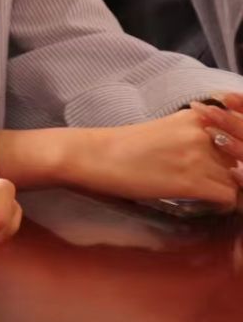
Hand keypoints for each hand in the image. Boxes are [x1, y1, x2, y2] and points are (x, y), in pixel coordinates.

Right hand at [68, 109, 242, 208]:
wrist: (94, 156)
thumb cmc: (121, 146)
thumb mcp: (164, 129)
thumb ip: (193, 135)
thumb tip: (217, 154)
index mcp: (196, 117)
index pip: (238, 131)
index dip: (235, 149)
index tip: (227, 164)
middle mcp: (204, 132)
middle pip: (240, 156)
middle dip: (235, 171)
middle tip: (218, 181)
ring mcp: (200, 156)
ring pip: (238, 178)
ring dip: (229, 188)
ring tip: (212, 195)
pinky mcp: (193, 181)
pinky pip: (230, 197)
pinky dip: (223, 204)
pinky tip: (208, 204)